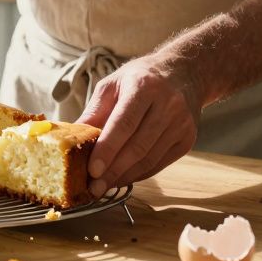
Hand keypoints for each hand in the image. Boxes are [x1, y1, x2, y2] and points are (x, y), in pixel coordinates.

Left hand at [76, 55, 203, 196]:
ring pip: (150, 159)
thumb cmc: (141, 78)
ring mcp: (181, 124)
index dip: (108, 149)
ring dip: (125, 176)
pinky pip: (160, 163)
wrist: (184, 73)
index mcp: (144, 87)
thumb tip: (73, 137)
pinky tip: (123, 177)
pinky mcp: (187, 139)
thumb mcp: (113, 83)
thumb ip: (95, 110)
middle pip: (138, 146)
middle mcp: (168, 105)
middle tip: (94, 187)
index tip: (92, 170)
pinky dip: (139, 174)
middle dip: (113, 170)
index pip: (124, 124)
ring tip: (104, 186)